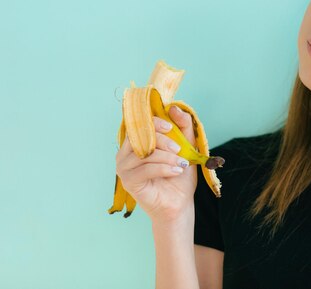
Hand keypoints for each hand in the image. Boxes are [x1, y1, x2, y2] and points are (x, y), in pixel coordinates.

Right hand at [115, 106, 197, 222]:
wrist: (180, 202)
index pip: (140, 124)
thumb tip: (174, 108)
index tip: (171, 127)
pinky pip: (145, 169)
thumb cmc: (179, 174)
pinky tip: (176, 171)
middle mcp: (125, 153)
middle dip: (163, 140)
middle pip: (140, 137)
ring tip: (181, 163)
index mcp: (136, 142)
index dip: (154, 122)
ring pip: (144, 153)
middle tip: (179, 150)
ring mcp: (124, 167)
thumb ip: (182, 126)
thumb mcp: (186, 146)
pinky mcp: (128, 182)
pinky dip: (164, 168)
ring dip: (166, 157)